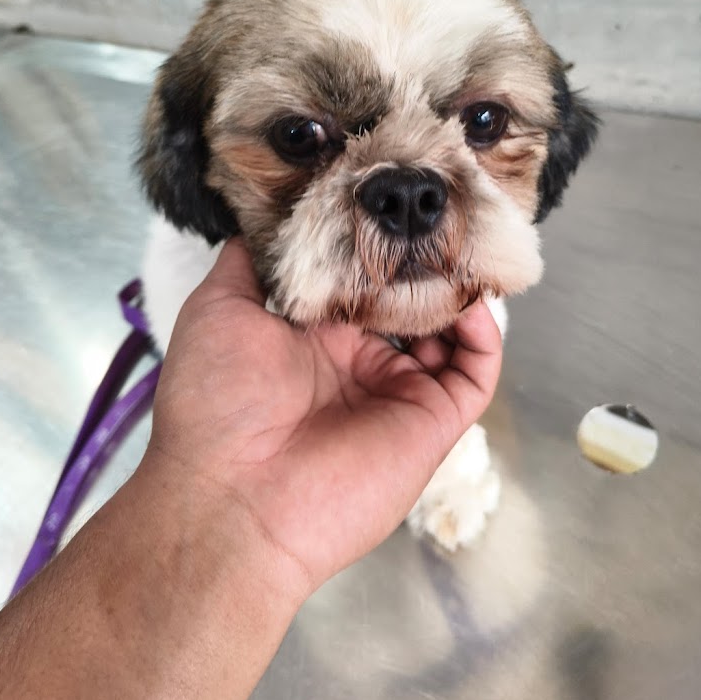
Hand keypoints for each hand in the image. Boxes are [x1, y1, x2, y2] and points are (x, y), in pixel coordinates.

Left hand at [146, 238, 502, 600]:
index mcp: (314, 336)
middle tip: (437, 216)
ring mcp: (397, 391)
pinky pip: (474, 372)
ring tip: (462, 248)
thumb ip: (250, 263)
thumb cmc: (216, 402)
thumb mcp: (218, 311)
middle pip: (411, 300)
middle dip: (426, 260)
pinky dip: (484, 334)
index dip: (380, 244)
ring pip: (449, 332)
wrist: (232, 499)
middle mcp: (359, 360)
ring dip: (459, 291)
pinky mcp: (431, 422)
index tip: (394, 200)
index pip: (363, 280)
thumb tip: (264, 214)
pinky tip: (471, 300)